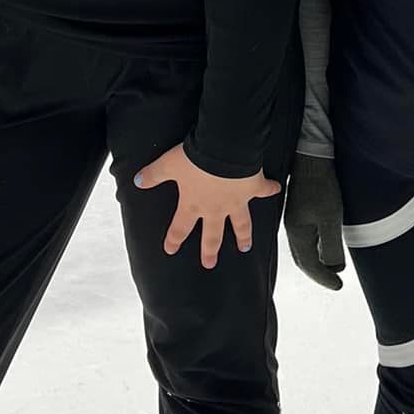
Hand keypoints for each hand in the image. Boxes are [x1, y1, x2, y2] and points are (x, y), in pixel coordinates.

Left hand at [134, 144, 280, 268]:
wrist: (224, 150)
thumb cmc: (194, 158)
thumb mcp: (168, 165)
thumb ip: (153, 175)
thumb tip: (138, 181)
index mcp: (193, 204)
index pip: (180, 227)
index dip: (174, 239)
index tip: (170, 251)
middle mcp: (215, 209)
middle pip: (212, 235)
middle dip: (209, 250)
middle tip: (209, 263)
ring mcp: (236, 202)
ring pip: (241, 224)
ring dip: (243, 235)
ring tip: (245, 247)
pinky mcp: (253, 188)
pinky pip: (263, 191)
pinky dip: (270, 190)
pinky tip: (276, 189)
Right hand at [284, 153, 345, 290]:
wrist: (311, 158)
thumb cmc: (321, 187)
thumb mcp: (331, 219)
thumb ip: (332, 245)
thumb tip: (335, 268)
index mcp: (297, 234)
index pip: (310, 265)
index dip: (325, 278)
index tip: (339, 285)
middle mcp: (292, 229)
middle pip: (303, 260)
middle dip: (319, 272)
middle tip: (335, 281)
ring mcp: (295, 220)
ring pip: (304, 249)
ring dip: (317, 260)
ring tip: (332, 266)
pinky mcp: (300, 211)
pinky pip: (306, 237)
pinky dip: (316, 247)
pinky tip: (324, 244)